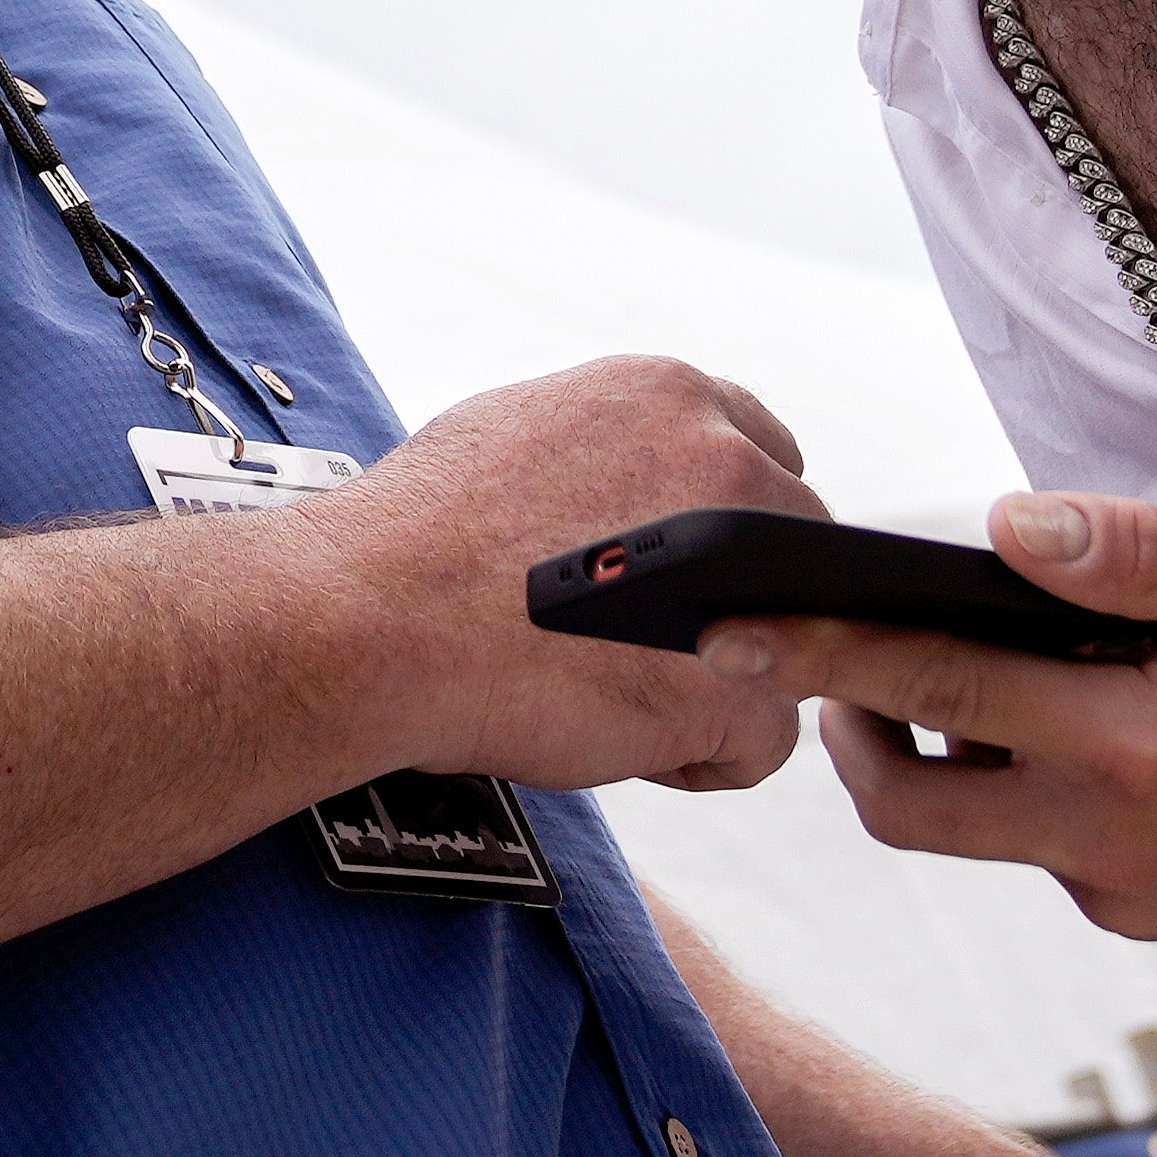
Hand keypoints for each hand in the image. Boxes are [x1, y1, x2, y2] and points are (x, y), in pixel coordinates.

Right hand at [335, 358, 819, 794]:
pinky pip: (763, 741)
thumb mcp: (519, 431)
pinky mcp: (739, 677)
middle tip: (630, 644)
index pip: (765, 457)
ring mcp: (745, 571)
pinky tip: (617, 738)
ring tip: (606, 689)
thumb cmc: (414, 540)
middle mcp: (727, 464)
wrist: (366, 615)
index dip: (728, 533)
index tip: (679, 576)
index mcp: (673, 396)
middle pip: (790, 557)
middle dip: (729, 608)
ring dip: (712, 680)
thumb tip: (629, 484)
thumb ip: (608, 449)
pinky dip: (698, 759)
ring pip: (784, 646)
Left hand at [709, 495, 1156, 938]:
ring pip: (972, 826)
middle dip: (844, 728)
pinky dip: (1024, 777)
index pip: (934, 690)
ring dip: (941, 750)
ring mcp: (1124, 895)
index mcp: (1138, 747)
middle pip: (906, 803)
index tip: (724, 623)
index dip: (819, 654)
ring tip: (969, 662)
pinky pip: (1040, 844)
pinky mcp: (1144, 919)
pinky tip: (1075, 713)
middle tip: (824, 651)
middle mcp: (1113, 841)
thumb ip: (1137, 552)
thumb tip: (1003, 523)